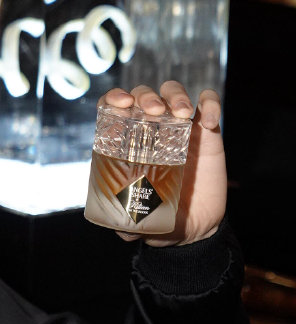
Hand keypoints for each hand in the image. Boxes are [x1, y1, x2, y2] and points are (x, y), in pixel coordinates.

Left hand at [99, 80, 225, 246]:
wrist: (195, 227)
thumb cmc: (158, 217)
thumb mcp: (139, 222)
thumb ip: (126, 226)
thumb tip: (123, 231)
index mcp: (126, 142)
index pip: (114, 107)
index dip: (114, 98)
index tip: (120, 103)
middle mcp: (150, 129)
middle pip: (144, 95)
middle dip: (146, 96)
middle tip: (153, 111)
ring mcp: (178, 127)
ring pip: (173, 92)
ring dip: (175, 95)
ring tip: (181, 112)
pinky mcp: (207, 132)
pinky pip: (209, 104)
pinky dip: (210, 103)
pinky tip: (209, 120)